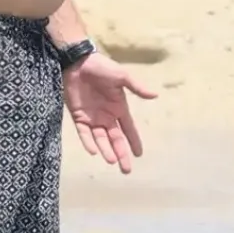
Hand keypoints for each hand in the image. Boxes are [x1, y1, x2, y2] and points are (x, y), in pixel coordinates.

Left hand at [63, 52, 157, 174]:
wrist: (77, 62)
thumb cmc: (101, 68)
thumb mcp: (122, 76)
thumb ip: (136, 87)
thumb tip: (155, 95)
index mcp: (119, 108)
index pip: (128, 129)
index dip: (134, 141)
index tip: (139, 155)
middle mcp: (106, 116)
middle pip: (115, 139)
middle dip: (121, 154)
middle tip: (126, 170)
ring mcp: (92, 117)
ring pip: (100, 139)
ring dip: (106, 150)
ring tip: (111, 161)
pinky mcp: (78, 116)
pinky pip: (83, 133)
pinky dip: (88, 142)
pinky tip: (93, 151)